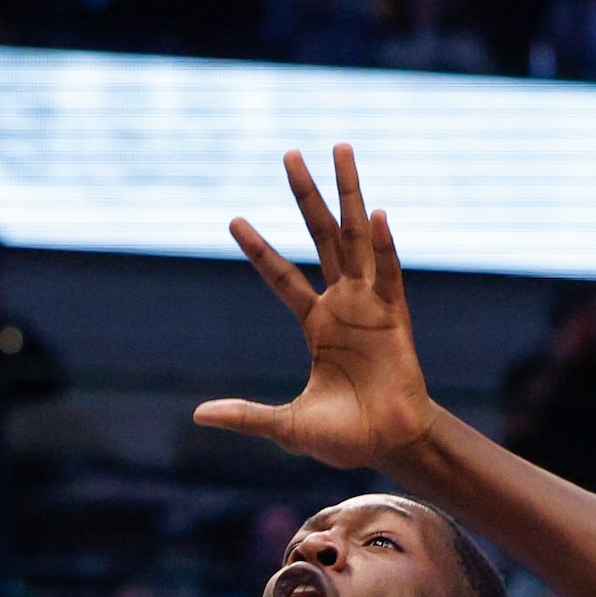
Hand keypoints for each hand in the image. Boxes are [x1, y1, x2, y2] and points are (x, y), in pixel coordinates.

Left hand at [193, 144, 435, 469]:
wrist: (390, 448)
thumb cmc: (345, 438)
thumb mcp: (286, 426)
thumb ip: (246, 415)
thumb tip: (198, 414)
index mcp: (318, 325)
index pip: (282, 278)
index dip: (260, 249)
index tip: (233, 219)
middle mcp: (344, 305)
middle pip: (321, 237)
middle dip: (306, 195)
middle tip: (290, 152)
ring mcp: (372, 306)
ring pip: (356, 238)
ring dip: (349, 193)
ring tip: (340, 148)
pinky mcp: (397, 319)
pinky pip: (389, 275)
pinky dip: (385, 245)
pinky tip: (377, 214)